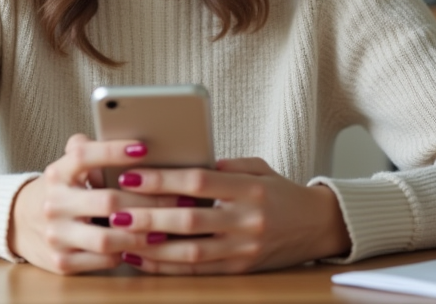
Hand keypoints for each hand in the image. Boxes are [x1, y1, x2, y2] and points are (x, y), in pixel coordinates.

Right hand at [8, 133, 183, 274]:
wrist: (18, 223)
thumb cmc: (61, 189)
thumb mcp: (67, 166)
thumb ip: (89, 149)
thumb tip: (126, 137)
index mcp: (57, 173)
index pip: (84, 156)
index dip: (114, 150)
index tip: (144, 147)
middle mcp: (53, 203)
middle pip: (107, 200)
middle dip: (148, 200)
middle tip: (179, 197)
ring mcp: (56, 235)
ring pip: (106, 238)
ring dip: (140, 233)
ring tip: (166, 228)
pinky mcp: (61, 262)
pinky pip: (102, 260)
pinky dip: (126, 253)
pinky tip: (145, 246)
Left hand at [104, 157, 350, 274]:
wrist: (319, 225)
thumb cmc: (280, 192)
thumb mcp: (257, 168)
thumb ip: (222, 166)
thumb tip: (180, 163)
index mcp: (250, 189)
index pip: (199, 182)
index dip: (163, 179)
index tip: (132, 174)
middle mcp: (248, 220)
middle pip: (190, 220)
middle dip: (148, 216)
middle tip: (116, 209)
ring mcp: (244, 249)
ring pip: (191, 252)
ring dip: (151, 247)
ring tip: (121, 237)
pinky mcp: (241, 269)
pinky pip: (198, 272)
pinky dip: (167, 267)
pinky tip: (141, 259)